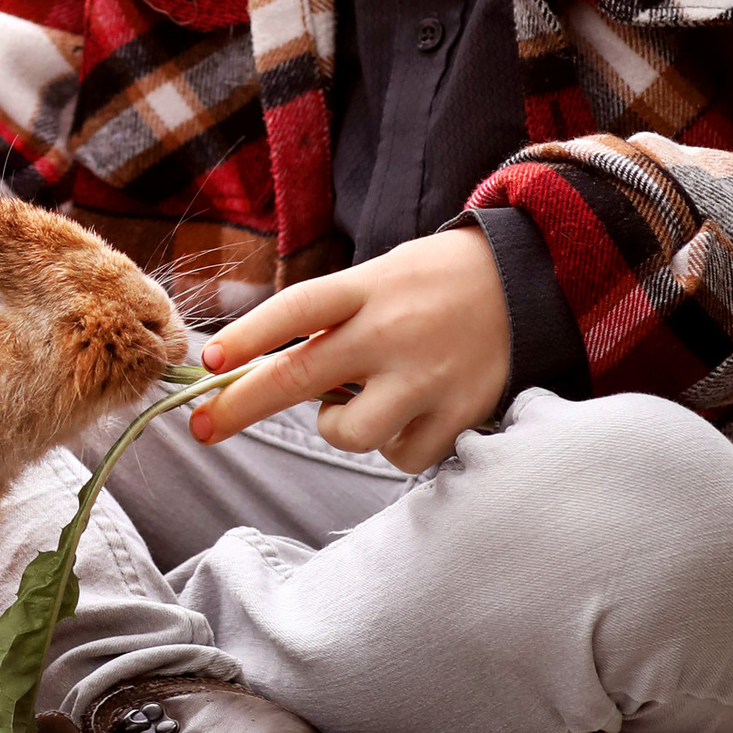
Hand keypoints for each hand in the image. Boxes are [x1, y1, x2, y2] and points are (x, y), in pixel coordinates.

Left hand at [188, 227, 512, 475]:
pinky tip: (410, 415)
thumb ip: (333, 316)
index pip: (298, 308)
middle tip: (203, 427)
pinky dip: (394, 445)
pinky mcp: (459, 413)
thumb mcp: (382, 276)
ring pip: (350, 432)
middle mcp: (393, 331)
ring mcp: (427, 376)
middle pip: (299, 377)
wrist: (529, 282)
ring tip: (362, 402)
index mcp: (370, 287)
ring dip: (339, 428)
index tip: (210, 358)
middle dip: (241, 406)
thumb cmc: (435, 284)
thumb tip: (264, 366)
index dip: (249, 335)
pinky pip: (400, 456)